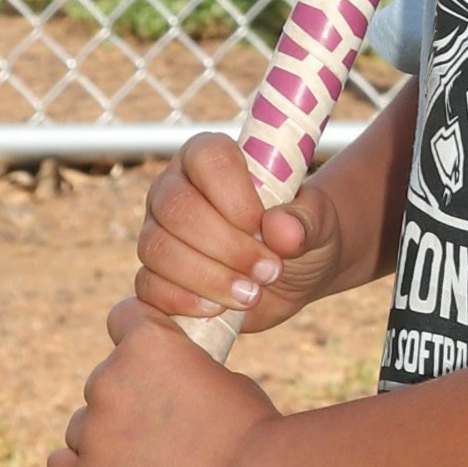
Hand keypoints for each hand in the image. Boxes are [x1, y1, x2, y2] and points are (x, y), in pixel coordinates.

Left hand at [48, 296, 279, 466]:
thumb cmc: (250, 428)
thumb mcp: (221, 373)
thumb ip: (182, 369)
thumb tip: (169, 384)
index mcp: (146, 341)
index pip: (123, 317)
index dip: (138, 338)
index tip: (152, 359)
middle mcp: (108, 377)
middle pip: (103, 381)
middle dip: (127, 399)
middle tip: (163, 429)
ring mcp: (93, 428)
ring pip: (83, 425)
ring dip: (106, 437)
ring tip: (147, 462)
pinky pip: (61, 464)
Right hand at [134, 131, 344, 331]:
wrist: (292, 275)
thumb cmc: (300, 233)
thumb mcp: (318, 222)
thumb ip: (306, 220)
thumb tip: (281, 231)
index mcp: (210, 157)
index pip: (206, 158)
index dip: (235, 196)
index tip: (264, 227)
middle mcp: (174, 188)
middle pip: (176, 209)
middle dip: (227, 247)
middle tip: (270, 270)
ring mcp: (158, 231)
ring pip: (159, 249)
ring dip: (210, 278)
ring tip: (253, 293)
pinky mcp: (154, 274)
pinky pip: (148, 287)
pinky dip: (184, 301)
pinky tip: (219, 309)